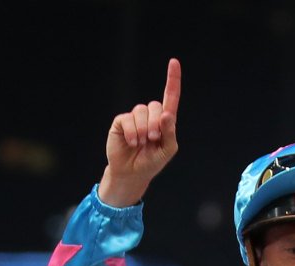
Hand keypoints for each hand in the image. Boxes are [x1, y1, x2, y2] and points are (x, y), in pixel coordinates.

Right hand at [98, 58, 180, 207]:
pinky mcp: (121, 122)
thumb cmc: (151, 162)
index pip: (170, 96)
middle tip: (152, 139)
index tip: (174, 62)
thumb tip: (167, 114)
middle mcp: (149, 115)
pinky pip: (128, 119)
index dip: (172, 79)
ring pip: (141, 111)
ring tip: (141, 143)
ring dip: (143, 129)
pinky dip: (132, 132)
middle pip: (155, 106)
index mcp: (164, 120)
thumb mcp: (167, 150)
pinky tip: (132, 142)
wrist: (132, 173)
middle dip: (156, 124)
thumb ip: (170, 132)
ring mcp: (134, 118)